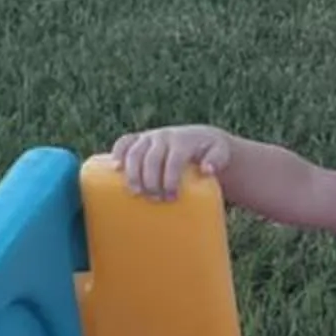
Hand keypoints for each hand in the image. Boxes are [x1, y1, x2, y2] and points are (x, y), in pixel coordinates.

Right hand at [111, 124, 231, 198]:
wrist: (201, 138)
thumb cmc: (211, 152)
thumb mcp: (221, 154)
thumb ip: (217, 161)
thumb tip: (206, 171)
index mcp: (183, 141)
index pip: (173, 159)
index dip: (170, 179)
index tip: (172, 197)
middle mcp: (164, 136)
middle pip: (151, 158)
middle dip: (150, 181)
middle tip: (155, 200)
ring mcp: (149, 137)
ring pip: (134, 152)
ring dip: (132, 173)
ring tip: (135, 193)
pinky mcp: (139, 139)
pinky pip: (124, 142)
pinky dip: (117, 153)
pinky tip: (115, 169)